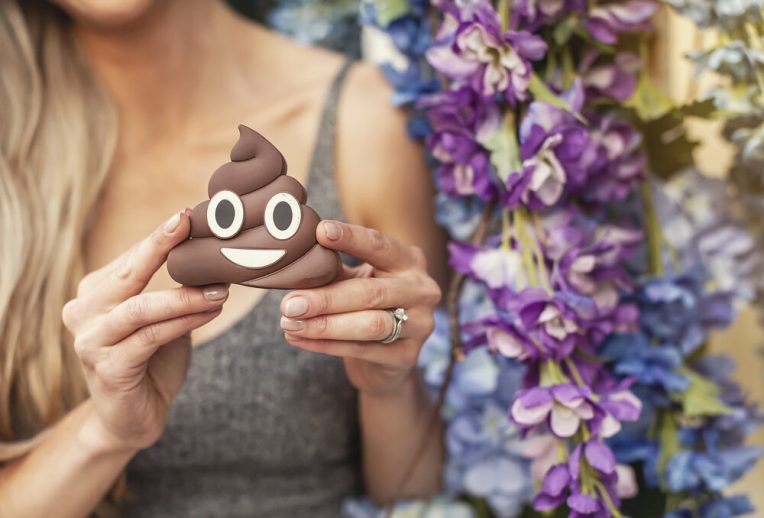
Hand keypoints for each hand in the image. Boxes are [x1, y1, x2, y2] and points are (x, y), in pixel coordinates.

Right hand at [62, 211, 228, 451]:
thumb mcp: (161, 318)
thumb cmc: (151, 361)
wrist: (131, 418)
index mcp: (94, 294)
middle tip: (189, 226)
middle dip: (159, 247)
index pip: (129, 259)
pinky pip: (151, 338)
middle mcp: (83, 313)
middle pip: (127, 274)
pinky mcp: (108, 368)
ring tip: (221, 288)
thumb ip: (173, 289)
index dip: (159, 238)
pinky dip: (184, 323)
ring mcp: (90, 342)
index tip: (187, 215)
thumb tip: (213, 254)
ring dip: (186, 296)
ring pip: (142, 308)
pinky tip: (211, 313)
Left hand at [280, 221, 440, 396]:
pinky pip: (362, 349)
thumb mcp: (354, 278)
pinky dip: (326, 345)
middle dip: (325, 298)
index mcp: (409, 260)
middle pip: (370, 293)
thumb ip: (334, 267)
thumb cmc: (367, 305)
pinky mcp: (406, 356)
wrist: (385, 357)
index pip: (379, 245)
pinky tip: (299, 338)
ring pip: (369, 324)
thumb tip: (296, 254)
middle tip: (289, 303)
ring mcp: (419, 325)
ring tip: (290, 323)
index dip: (350, 238)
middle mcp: (421, 290)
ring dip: (324, 325)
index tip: (320, 232)